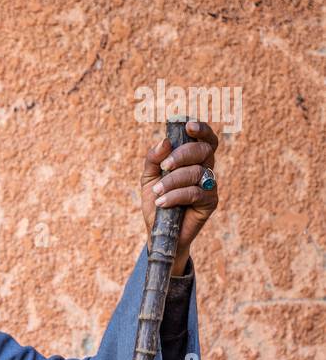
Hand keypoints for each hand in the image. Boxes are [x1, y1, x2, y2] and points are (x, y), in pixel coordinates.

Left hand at [141, 118, 218, 274]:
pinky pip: (195, 193)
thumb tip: (164, 142)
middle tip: (164, 166)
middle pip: (203, 150)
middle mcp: (205, 168)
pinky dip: (176, 196)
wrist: (158, 233)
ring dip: (173, 180)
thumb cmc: (156, 203)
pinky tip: (162, 202)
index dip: (201, 129)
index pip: (204, 138)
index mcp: (194, 159)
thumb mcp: (149, 179)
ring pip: (197, 172)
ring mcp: (210, 185)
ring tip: (157, 192)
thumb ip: (153, 160)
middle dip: (182, 155)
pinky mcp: (210, 203)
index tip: (188, 126)